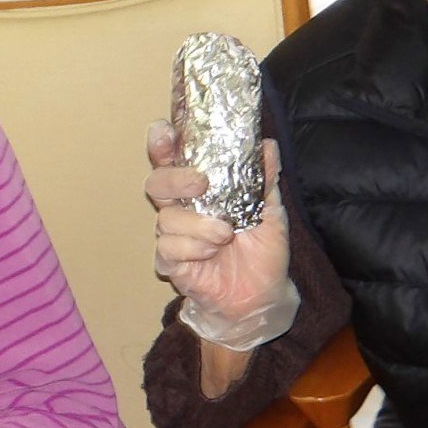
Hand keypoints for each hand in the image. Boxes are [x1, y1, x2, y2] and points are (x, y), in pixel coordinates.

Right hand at [145, 123, 297, 350]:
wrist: (262, 296)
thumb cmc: (263, 252)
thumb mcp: (271, 212)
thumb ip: (265, 179)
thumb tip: (267, 145)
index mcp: (201, 189)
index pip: (173, 159)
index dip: (162, 143)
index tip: (164, 132)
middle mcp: (181, 208)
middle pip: (156, 182)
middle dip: (174, 179)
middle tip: (201, 184)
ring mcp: (173, 235)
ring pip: (165, 218)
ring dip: (198, 225)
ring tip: (225, 234)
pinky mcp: (170, 261)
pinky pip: (168, 247)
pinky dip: (193, 248)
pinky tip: (212, 253)